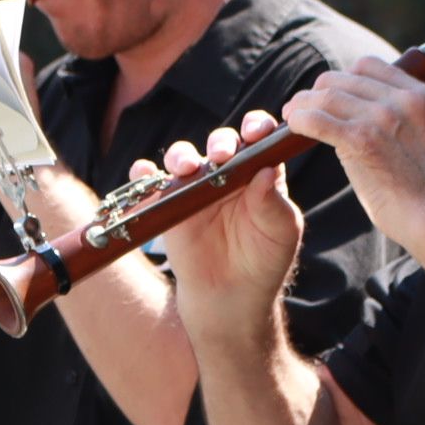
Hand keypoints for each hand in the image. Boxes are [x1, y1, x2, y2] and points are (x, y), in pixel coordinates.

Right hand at [151, 111, 302, 317]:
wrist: (231, 296)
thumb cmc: (264, 260)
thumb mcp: (280, 232)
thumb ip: (274, 203)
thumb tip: (267, 170)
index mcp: (259, 171)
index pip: (259, 139)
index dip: (257, 128)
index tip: (256, 133)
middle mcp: (227, 172)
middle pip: (220, 143)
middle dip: (221, 142)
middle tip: (222, 155)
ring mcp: (195, 186)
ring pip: (183, 157)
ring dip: (182, 156)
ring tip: (187, 168)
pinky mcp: (169, 204)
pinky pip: (151, 182)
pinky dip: (143, 173)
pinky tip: (144, 173)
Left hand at [277, 52, 424, 247]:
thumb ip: (400, 123)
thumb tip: (356, 122)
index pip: (373, 67)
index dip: (346, 78)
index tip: (334, 94)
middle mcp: (408, 99)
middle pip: (346, 77)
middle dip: (321, 90)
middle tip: (304, 105)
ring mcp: (386, 116)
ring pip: (329, 94)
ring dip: (304, 104)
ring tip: (293, 115)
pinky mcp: (364, 139)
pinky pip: (318, 119)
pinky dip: (300, 120)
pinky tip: (293, 126)